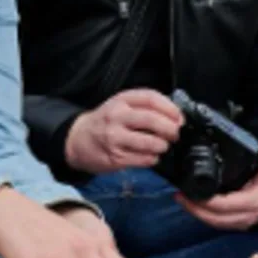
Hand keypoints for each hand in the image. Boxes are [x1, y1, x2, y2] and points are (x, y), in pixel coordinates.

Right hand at [65, 88, 182, 173]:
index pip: (151, 98)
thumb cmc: (106, 122)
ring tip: (162, 146)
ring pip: (149, 142)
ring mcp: (114, 138)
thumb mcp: (121, 105)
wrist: (77, 139)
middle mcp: (117, 116)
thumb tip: (177, 118)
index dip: (170, 108)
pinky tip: (151, 156)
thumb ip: (146, 107)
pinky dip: (153, 158)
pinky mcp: (115, 157)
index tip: (179, 118)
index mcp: (121, 100)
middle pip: (151, 120)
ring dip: (162, 145)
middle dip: (170, 129)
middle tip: (175, 134)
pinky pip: (143, 159)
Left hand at [175, 144, 257, 229]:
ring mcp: (243, 222)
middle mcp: (247, 216)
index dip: (206, 201)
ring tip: (181, 199)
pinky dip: (204, 216)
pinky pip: (218, 223)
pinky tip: (193, 205)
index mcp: (253, 202)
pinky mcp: (238, 223)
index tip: (191, 192)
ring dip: (197, 214)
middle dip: (195, 209)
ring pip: (215, 223)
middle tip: (179, 196)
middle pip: (215, 218)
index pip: (225, 206)